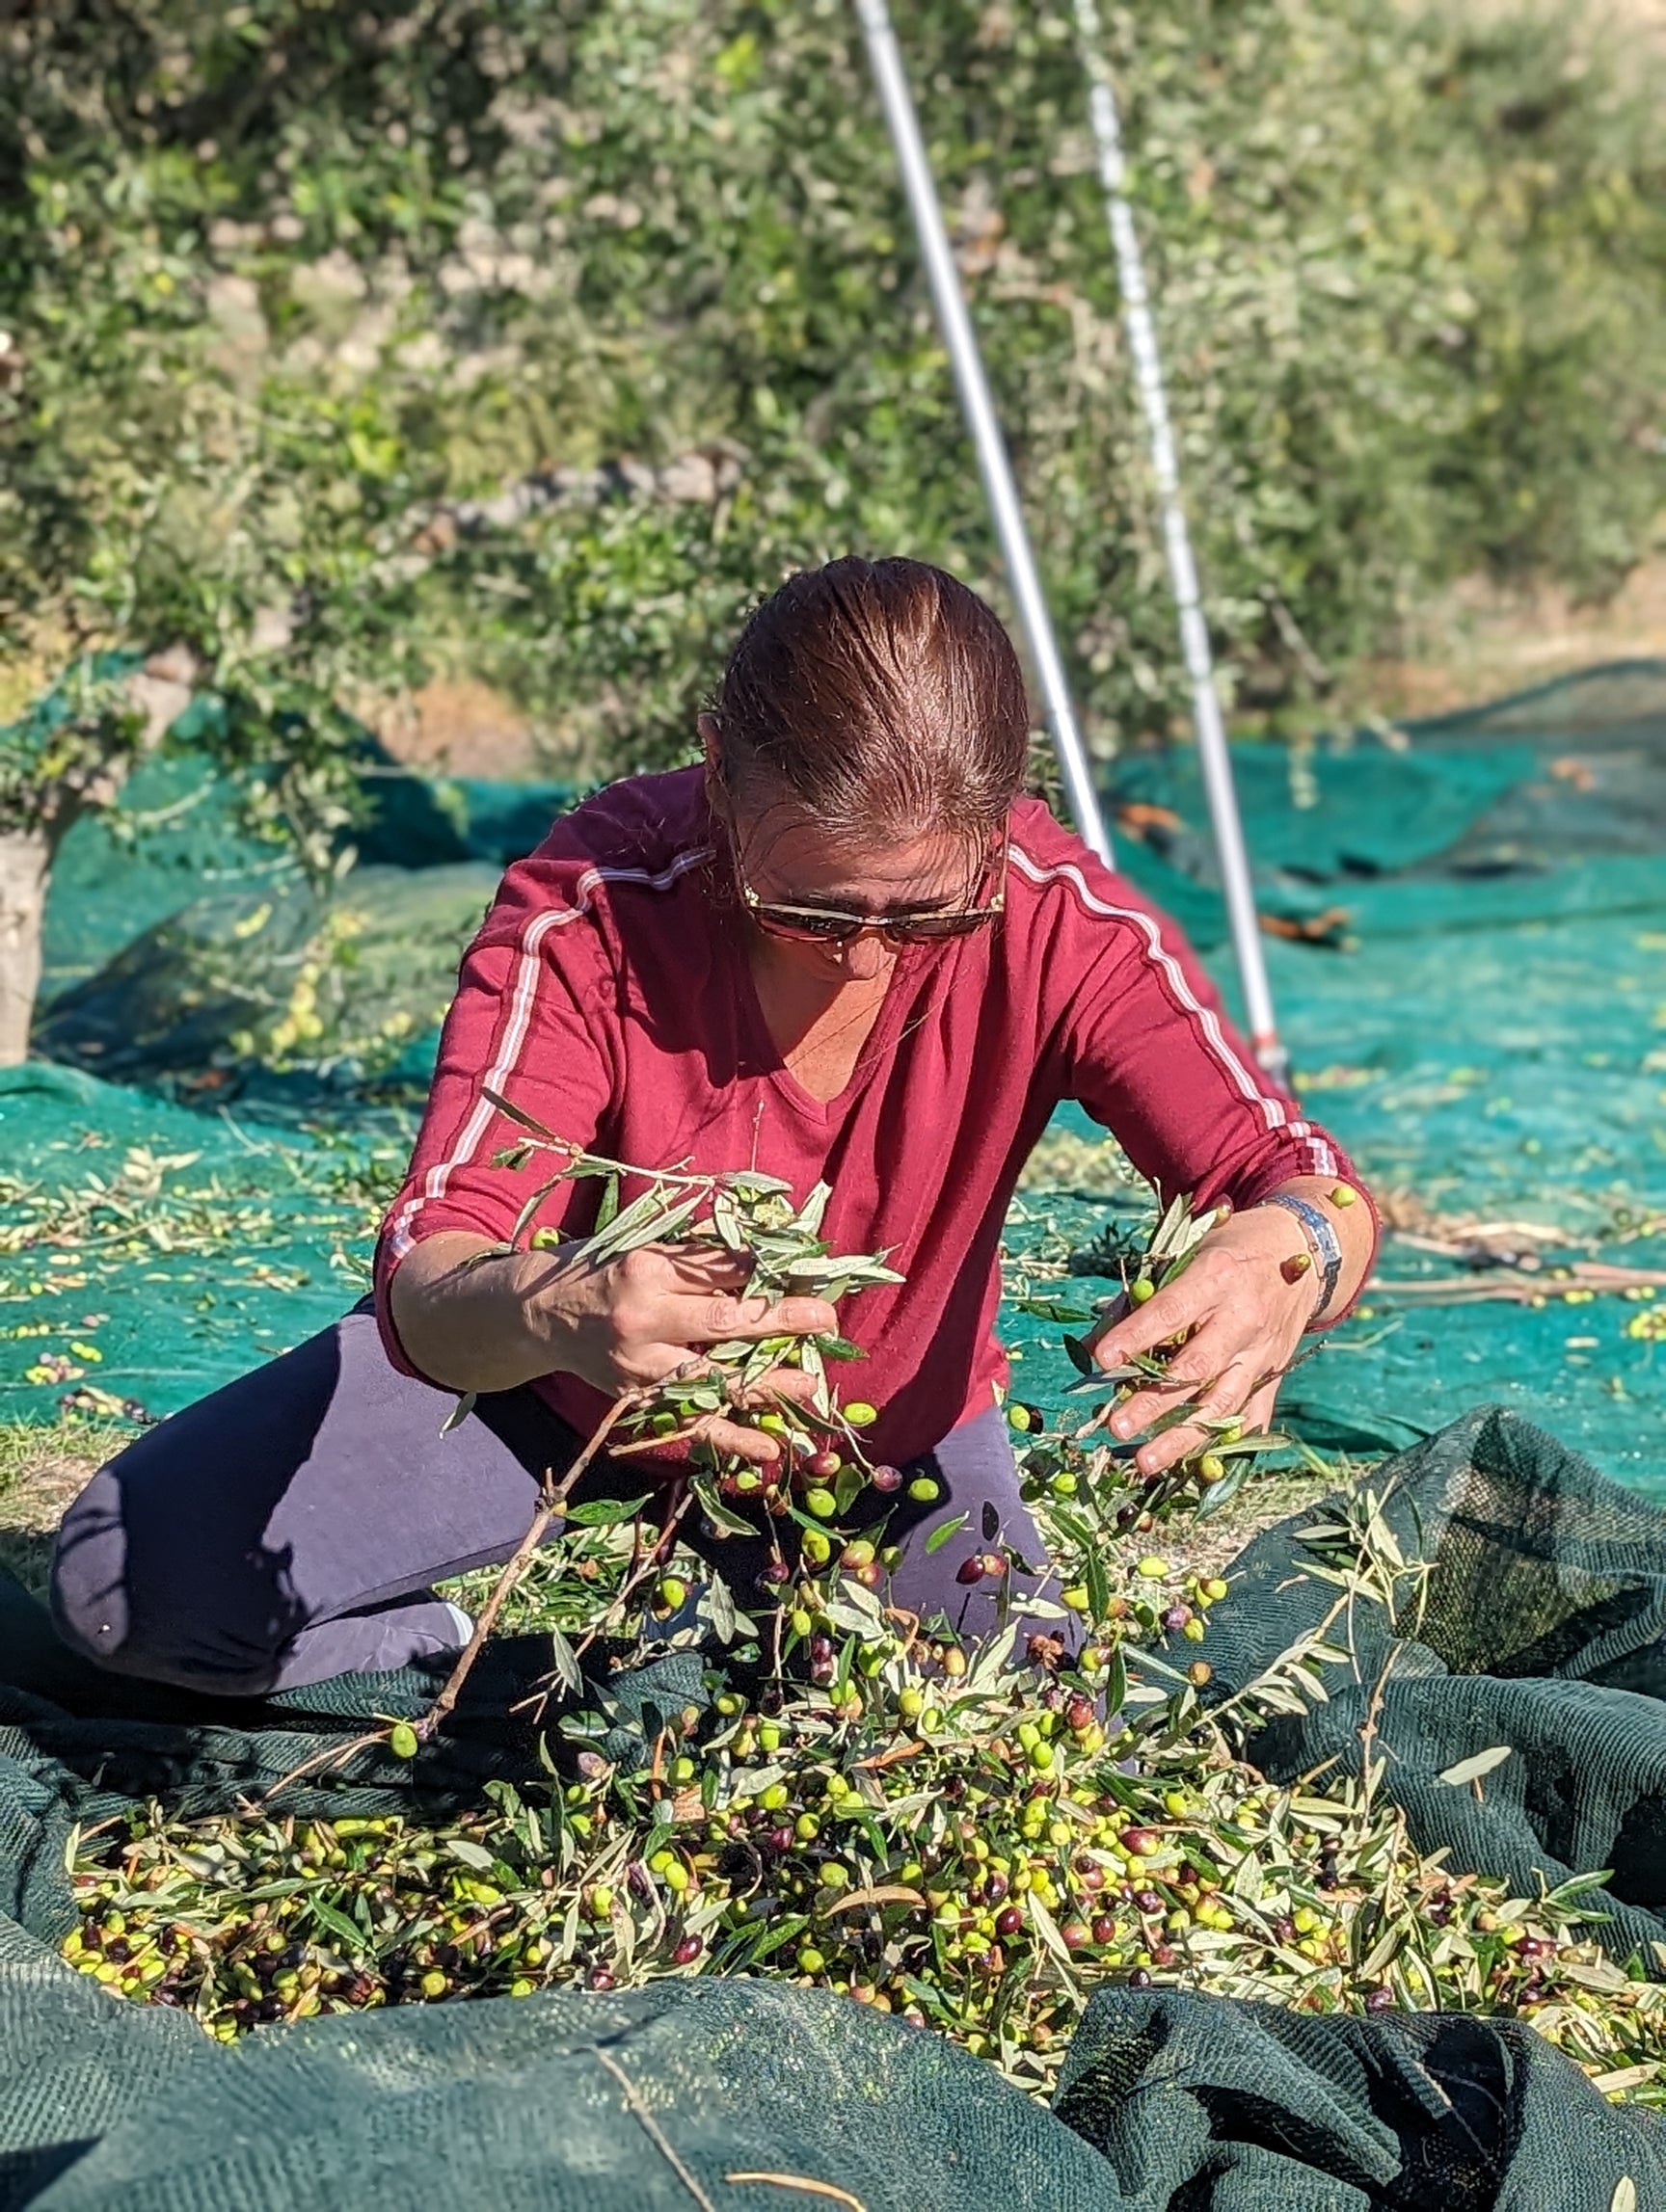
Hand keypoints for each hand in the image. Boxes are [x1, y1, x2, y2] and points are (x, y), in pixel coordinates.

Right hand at [541, 1241, 837, 1465]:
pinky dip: (730, 1439)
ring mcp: (639, 1363)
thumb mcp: (645, 1249)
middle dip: (780, 1319)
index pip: (721, 1270)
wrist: (540, 1315)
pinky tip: (767, 1451)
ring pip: (713, 1377)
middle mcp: (644, 1317)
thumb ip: (699, 1258)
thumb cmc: (603, 1272)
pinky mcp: (636, 1397)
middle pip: (724, 1321)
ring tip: (810, 1384)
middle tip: (825, 1318)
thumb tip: (769, 1261)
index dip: (768, 1273)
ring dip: (766, 1383)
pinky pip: (689, 1421)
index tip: (808, 1273)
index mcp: (648, 1268)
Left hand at [1086, 1206, 1317, 1475]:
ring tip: (1144, 1462)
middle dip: (1154, 1402)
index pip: (1171, 1312)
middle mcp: (1244, 1318)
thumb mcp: (1188, 1253)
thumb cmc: (1230, 1249)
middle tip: (1116, 1427)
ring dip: (1181, 1438)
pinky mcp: (1274, 1374)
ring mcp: (1263, 1352)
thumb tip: (1095, 1345)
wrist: (1301, 1250)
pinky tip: (1193, 1470)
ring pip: (1223, 1404)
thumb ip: (1144, 1297)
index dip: (1136, 1336)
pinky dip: (1223, 1445)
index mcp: (1217, 1277)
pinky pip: (1251, 1416)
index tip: (1103, 1359)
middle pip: (1196, 1368)